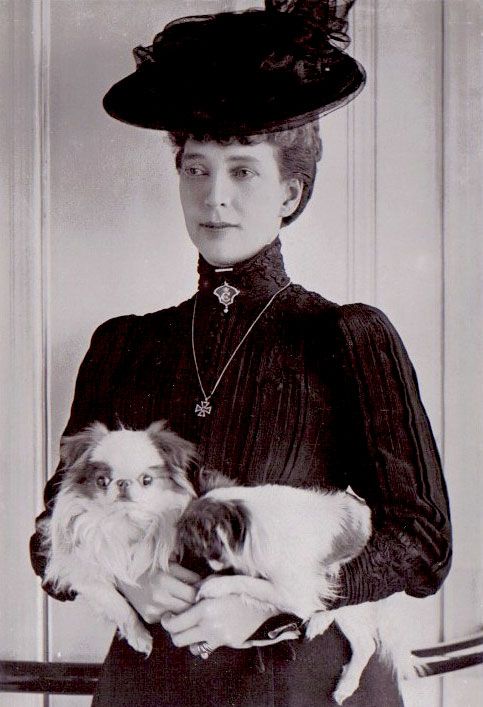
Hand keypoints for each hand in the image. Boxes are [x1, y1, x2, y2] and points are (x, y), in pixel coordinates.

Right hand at [118, 562, 199, 623]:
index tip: (203, 591)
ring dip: (184, 610)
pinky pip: (168, 618)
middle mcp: (158, 598)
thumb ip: (188, 576)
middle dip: (194, 604)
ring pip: (179, 616)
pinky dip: (172, 613)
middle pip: (187, 609)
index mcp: (164, 581)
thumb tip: (204, 586)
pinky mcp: (148, 618)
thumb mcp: (171, 565)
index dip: (200, 593)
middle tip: (198, 599)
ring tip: (186, 602)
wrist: (125, 575)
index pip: (192, 595)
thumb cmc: (151, 567)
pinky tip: (171, 605)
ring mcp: (152, 610)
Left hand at [161, 594, 277, 654]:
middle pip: (178, 640)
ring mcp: (219, 638)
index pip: (175, 624)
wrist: (265, 603)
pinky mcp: (227, 643)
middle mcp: (210, 627)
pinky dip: (203, 642)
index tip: (167, 616)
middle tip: (174, 623)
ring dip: (188, 639)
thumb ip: (200, 588)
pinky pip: (207, 648)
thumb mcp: (218, 582)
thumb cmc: (240, 588)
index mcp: (205, 610)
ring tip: (191, 628)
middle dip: (173, 632)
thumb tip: (187, 593)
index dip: (166, 621)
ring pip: (192, 647)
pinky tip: (206, 631)